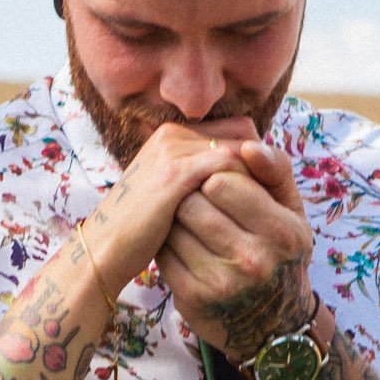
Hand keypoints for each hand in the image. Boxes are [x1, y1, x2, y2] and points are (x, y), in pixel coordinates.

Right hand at [73, 122, 249, 303]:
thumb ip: (201, 180)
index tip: (267, 190)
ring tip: (267, 208)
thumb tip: (241, 180)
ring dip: (257, 177)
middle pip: (242, 134)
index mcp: (172, 136)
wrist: (105, 249)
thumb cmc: (142, 229)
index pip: (235, 130)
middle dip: (261, 164)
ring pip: (239, 149)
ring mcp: (173, 150)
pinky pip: (228, 167)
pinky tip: (254, 214)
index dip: (256, 157)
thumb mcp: (175, 196)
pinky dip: (246, 187)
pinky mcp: (175, 173)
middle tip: (274, 198)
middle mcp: (173, 134)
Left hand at [157, 140, 317, 360]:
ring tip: (189, 222)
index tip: (217, 184)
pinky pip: (164, 253)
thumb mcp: (292, 212)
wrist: (273, 324)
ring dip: (175, 219)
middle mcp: (255, 260)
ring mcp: (223, 282)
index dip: (213, 176)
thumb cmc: (280, 253)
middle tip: (197, 201)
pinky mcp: (195, 298)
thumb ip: (276, 172)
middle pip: (193, 202)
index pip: (222, 181)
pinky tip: (181, 245)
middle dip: (191, 195)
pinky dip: (166, 243)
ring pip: (174, 226)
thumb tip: (247, 145)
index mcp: (283, 232)